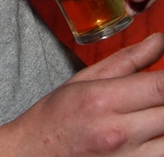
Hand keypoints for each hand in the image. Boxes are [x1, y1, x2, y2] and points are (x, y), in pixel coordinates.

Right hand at [3, 33, 163, 155]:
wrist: (34, 154)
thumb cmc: (56, 116)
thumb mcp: (84, 81)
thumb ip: (127, 61)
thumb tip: (160, 40)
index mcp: (103, 99)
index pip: (161, 86)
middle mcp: (119, 131)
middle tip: (158, 95)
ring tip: (155, 112)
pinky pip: (163, 156)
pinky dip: (162, 143)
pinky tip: (154, 132)